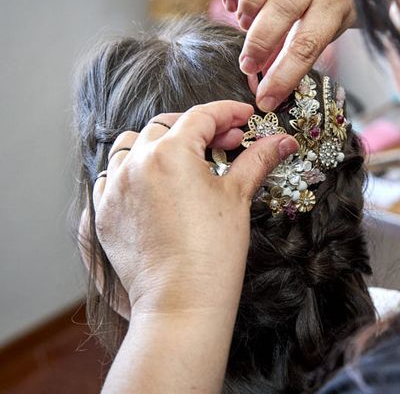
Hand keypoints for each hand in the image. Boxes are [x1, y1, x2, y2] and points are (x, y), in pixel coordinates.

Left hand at [92, 101, 297, 315]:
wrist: (182, 301)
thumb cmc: (212, 252)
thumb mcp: (237, 197)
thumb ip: (257, 160)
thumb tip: (281, 141)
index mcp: (171, 154)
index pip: (202, 117)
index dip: (228, 113)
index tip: (244, 118)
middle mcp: (137, 164)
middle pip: (167, 126)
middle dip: (198, 128)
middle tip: (226, 143)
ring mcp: (115, 189)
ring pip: (131, 145)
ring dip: (159, 143)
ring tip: (185, 158)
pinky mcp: (104, 213)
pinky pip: (110, 176)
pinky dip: (131, 170)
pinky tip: (153, 183)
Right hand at [218, 0, 356, 110]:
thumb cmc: (330, 8)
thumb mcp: (326, 33)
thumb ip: (298, 56)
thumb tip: (267, 92)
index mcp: (332, 6)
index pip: (307, 44)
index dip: (283, 76)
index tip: (265, 99)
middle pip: (285, 7)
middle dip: (260, 41)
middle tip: (248, 65)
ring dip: (248, 2)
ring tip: (242, 24)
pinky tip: (232, 2)